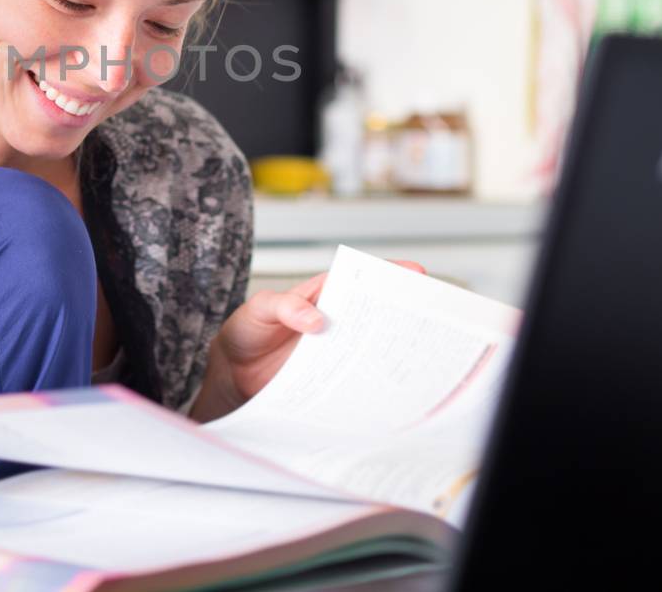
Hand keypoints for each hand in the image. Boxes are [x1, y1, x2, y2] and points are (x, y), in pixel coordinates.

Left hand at [190, 260, 424, 422]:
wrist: (232, 373)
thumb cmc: (247, 330)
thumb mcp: (259, 308)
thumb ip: (285, 306)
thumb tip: (317, 319)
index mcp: (322, 295)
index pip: (359, 279)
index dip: (387, 274)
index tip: (413, 273)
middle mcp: (335, 323)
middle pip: (375, 314)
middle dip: (403, 314)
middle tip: (429, 317)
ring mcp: (335, 352)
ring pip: (371, 348)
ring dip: (392, 351)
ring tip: (417, 355)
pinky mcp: (331, 380)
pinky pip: (355, 379)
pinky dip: (371, 382)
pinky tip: (386, 387)